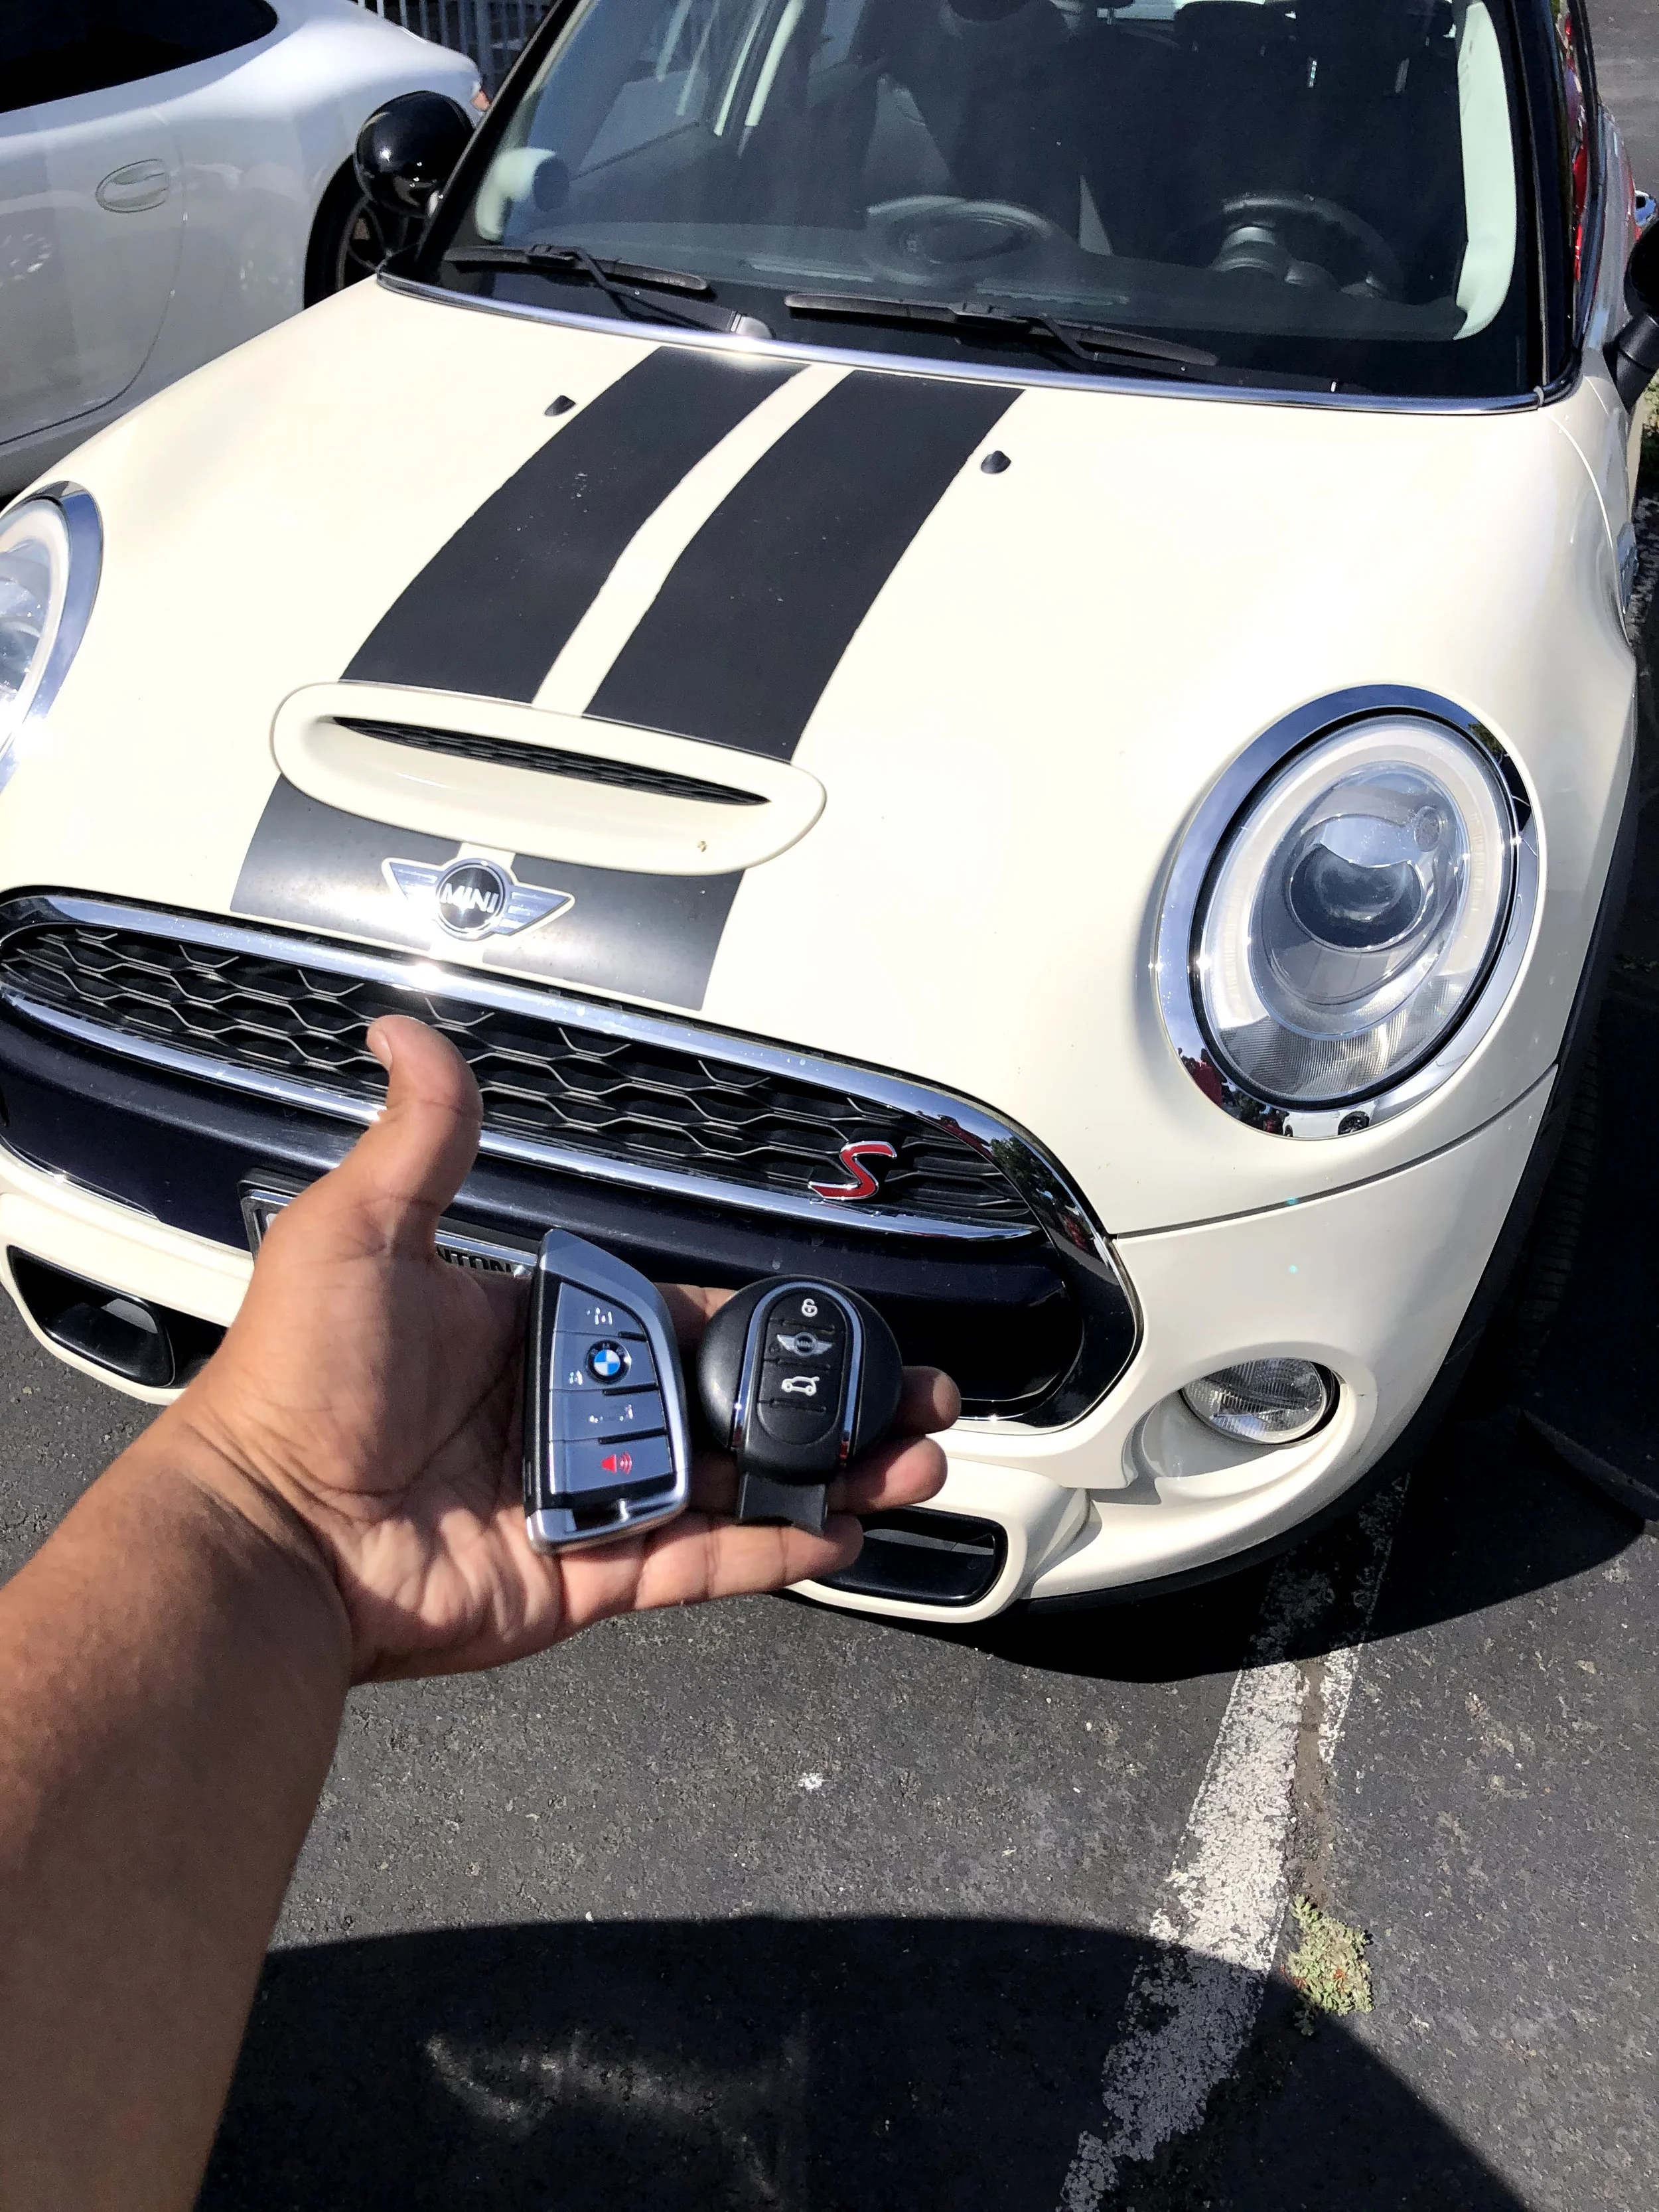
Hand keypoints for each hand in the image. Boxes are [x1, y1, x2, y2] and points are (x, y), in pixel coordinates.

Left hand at [166, 1017, 955, 1680]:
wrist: (266, 1533)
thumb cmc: (293, 1385)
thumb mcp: (355, 1233)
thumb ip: (418, 1138)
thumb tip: (401, 1028)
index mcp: (544, 1333)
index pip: (682, 1318)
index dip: (762, 1321)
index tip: (833, 1320)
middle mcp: (578, 1417)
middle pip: (732, 1406)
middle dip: (826, 1401)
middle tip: (910, 1393)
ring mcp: (591, 1501)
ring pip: (737, 1484)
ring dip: (827, 1472)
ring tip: (909, 1458)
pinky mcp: (590, 1575)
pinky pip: (701, 1561)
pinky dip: (772, 1548)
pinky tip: (840, 1526)